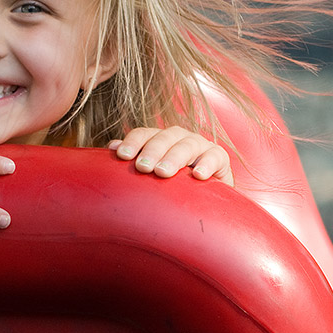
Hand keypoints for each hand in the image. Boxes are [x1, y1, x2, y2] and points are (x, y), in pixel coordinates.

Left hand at [108, 126, 233, 186]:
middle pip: (163, 137)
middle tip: (142, 167)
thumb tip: (112, 147)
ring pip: (186, 145)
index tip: (121, 156)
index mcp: (159, 138)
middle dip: (152, 151)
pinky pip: (214, 157)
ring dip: (174, 157)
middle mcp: (178, 137)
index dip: (132, 143)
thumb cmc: (171, 185)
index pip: (143, 134)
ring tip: (163, 172)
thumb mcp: (151, 172)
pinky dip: (207, 165)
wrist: (205, 198)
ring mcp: (200, 144)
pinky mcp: (220, 157)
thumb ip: (134, 158)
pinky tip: (198, 176)